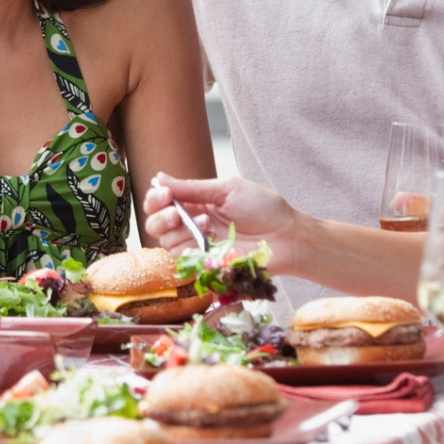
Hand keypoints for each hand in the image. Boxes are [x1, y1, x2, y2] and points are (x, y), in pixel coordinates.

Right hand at [142, 172, 302, 261]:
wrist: (288, 236)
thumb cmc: (264, 208)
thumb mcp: (227, 189)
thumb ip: (192, 188)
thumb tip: (160, 177)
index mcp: (196, 203)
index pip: (161, 202)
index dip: (156, 198)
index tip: (164, 193)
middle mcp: (192, 225)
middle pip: (155, 225)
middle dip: (160, 217)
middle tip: (175, 212)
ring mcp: (199, 247)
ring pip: (166, 243)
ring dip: (179, 230)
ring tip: (206, 222)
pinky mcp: (206, 266)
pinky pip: (183, 261)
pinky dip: (190, 247)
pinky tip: (209, 237)